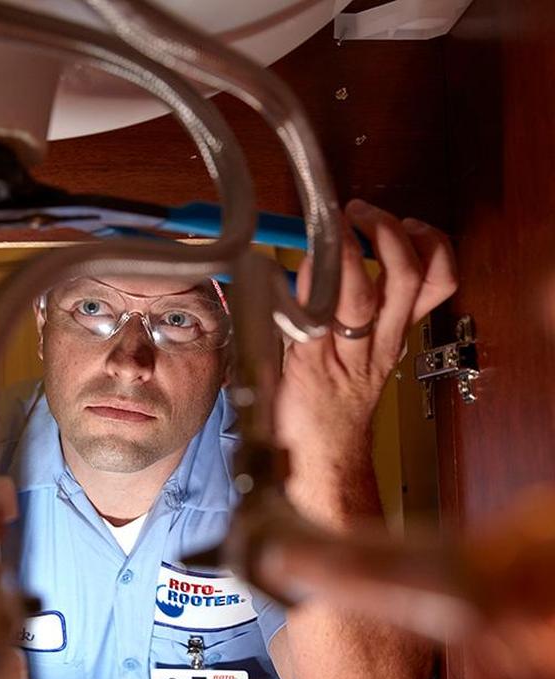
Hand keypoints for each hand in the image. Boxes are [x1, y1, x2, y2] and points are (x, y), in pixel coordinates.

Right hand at [275, 200, 456, 498]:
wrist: (329, 455)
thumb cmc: (296, 420)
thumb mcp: (268, 375)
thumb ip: (269, 327)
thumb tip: (253, 281)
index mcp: (317, 360)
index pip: (323, 302)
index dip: (322, 263)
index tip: (311, 234)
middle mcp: (360, 351)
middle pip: (376, 285)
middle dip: (365, 237)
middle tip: (345, 215)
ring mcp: (389, 344)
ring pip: (414, 283)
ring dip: (401, 238)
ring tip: (379, 218)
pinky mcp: (402, 340)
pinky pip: (433, 292)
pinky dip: (430, 255)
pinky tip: (411, 238)